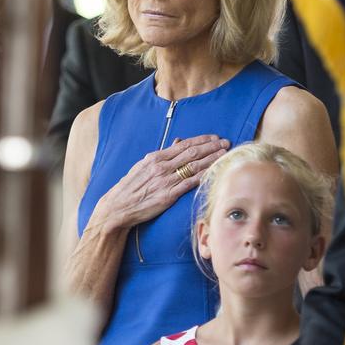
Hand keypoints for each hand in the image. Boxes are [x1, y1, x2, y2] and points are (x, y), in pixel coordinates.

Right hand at [97, 135, 229, 231]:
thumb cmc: (130, 187)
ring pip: (194, 167)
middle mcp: (162, 167)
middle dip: (212, 147)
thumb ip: (162, 155)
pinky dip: (204, 177)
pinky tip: (215, 173)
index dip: (202, 140)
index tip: (215, 138)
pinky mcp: (168, 195)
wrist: (118, 207)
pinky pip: (190, 184)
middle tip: (226, 143)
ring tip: (225, 155)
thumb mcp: (143, 166)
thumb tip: (178, 142)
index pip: (184, 145)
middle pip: (192, 153)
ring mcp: (166, 181)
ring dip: (212, 159)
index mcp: (156, 157)